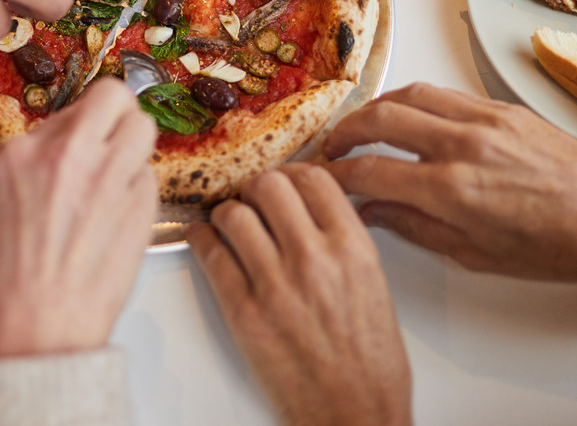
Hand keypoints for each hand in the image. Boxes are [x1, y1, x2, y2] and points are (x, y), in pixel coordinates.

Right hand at [0, 78, 157, 357]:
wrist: (41, 324)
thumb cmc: (19, 276)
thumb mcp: (10, 201)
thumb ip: (43, 162)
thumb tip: (74, 141)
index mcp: (24, 153)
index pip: (71, 107)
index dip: (85, 123)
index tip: (88, 136)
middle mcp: (68, 154)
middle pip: (114, 97)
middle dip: (118, 113)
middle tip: (115, 136)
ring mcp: (107, 175)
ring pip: (143, 126)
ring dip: (135, 145)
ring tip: (122, 174)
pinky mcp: (140, 201)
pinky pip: (149, 175)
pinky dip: (140, 189)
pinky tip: (120, 216)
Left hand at [188, 165, 411, 425]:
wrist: (355, 412)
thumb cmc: (370, 359)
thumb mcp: (373, 281)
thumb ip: (341, 238)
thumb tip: (308, 207)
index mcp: (353, 247)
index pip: (312, 178)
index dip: (292, 173)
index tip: (284, 182)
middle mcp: (314, 258)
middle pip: (268, 185)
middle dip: (256, 189)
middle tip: (254, 201)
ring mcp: (275, 285)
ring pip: (234, 215)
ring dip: (229, 214)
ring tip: (231, 225)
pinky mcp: (243, 313)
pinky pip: (211, 255)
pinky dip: (203, 240)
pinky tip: (207, 241)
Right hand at [324, 83, 576, 280]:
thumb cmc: (556, 247)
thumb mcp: (476, 254)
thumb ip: (416, 227)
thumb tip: (372, 211)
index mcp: (453, 191)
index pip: (371, 172)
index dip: (336, 175)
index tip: (323, 178)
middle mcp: (464, 146)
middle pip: (379, 118)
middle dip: (344, 131)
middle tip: (332, 148)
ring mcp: (484, 120)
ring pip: (409, 95)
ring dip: (376, 108)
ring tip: (363, 128)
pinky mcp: (502, 108)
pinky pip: (444, 95)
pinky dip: (415, 103)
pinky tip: (409, 120)